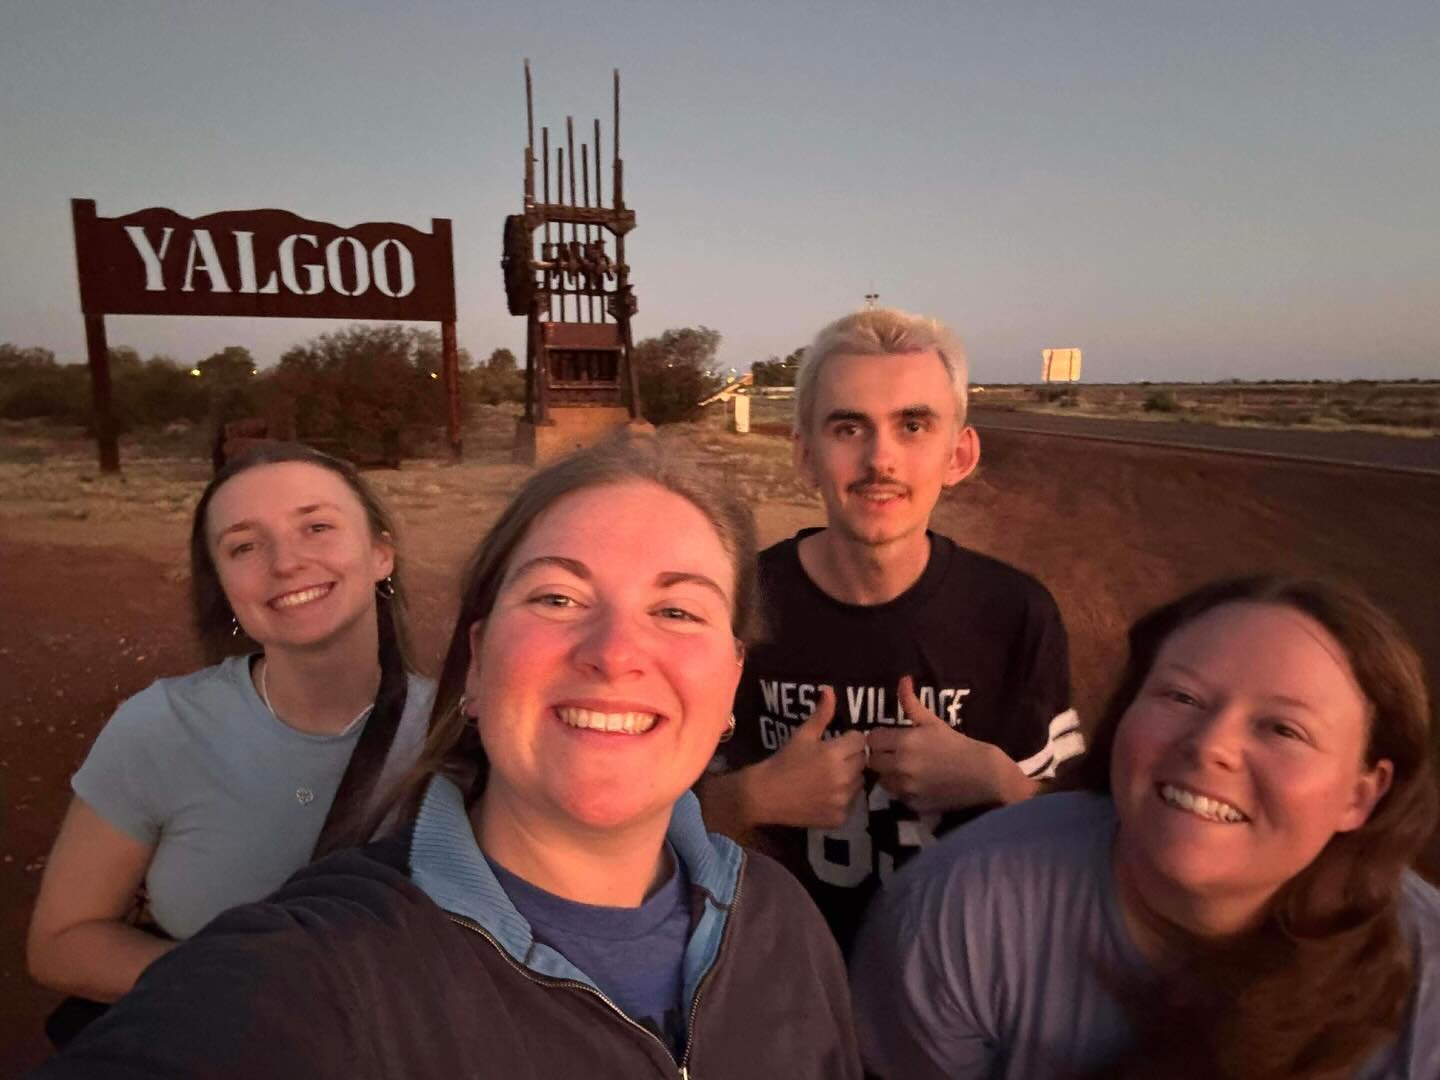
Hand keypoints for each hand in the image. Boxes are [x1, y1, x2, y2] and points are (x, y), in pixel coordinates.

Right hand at [743, 686, 868, 829]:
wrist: (765, 795)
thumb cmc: (784, 761)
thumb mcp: (802, 735)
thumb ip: (821, 714)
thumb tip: (830, 689)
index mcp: (834, 754)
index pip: (859, 740)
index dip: (849, 739)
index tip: (836, 743)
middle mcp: (842, 778)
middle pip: (862, 761)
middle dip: (850, 758)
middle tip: (832, 760)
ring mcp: (842, 800)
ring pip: (859, 782)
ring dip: (849, 778)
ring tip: (829, 778)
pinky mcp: (839, 818)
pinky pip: (851, 803)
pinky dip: (842, 799)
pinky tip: (826, 795)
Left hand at [865, 676, 1035, 813]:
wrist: (983, 775)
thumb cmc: (957, 745)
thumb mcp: (933, 722)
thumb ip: (911, 703)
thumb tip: (903, 679)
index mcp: (905, 741)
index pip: (872, 740)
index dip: (879, 738)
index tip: (888, 739)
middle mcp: (901, 765)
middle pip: (873, 761)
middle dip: (881, 756)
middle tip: (895, 754)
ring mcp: (907, 787)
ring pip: (882, 781)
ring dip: (889, 775)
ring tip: (906, 770)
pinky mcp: (913, 804)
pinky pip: (897, 796)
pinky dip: (903, 790)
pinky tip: (917, 784)